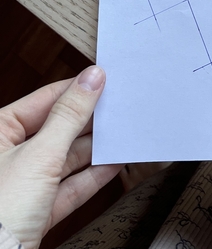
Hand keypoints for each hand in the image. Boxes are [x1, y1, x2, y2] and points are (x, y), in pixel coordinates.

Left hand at [0, 66, 121, 248]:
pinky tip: (114, 163)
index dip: (77, 89)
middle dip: (89, 121)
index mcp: (0, 132)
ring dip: (95, 149)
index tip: (106, 79)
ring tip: (122, 134)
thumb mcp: (40, 154)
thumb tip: (92, 78)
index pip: (45, 100)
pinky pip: (69, 187)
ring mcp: (24, 184)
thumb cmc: (0, 211)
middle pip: (58, 128)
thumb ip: (70, 115)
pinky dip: (92, 177)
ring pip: (66, 158)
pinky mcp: (37, 210)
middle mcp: (10, 155)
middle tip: (119, 107)